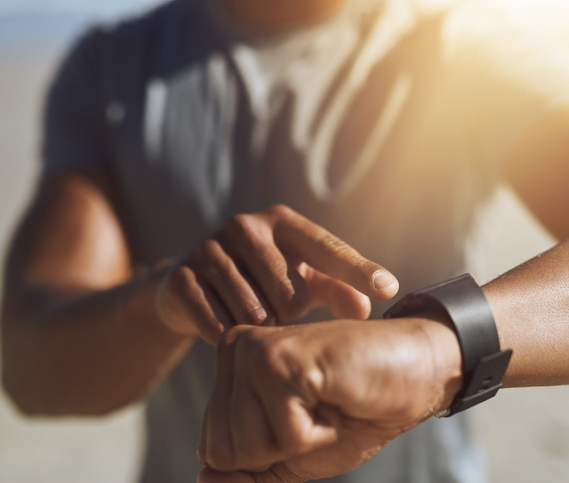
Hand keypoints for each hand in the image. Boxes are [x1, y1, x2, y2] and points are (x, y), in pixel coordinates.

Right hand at [154, 204, 398, 343]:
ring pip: (255, 315)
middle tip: (273, 310)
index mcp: (283, 223)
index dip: (358, 271)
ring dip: (259, 329)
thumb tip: (366, 310)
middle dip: (287, 317)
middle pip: (290, 298)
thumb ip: (337, 289)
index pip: (328, 250)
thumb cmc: (262, 280)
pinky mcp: (181, 276)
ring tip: (250, 317)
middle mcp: (246, 226)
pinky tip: (223, 325)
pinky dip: (228, 335)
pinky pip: (219, 325)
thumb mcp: (302, 279)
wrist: (191, 286)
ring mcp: (209, 248)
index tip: (387, 288)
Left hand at [196, 317, 461, 480]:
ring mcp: (255, 351)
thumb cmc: (354, 411)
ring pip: (247, 446)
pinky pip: (284, 435)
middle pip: (223, 450)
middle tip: (317, 410)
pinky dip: (318, 432)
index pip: (213, 450)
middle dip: (280, 449)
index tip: (303, 419)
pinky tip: (334, 394)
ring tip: (325, 400)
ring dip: (301, 440)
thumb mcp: (293, 454)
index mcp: (231, 367)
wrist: (414, 374)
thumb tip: (202, 480)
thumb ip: (247, 472)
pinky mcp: (281, 359)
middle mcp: (234, 350)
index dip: (268, 454)